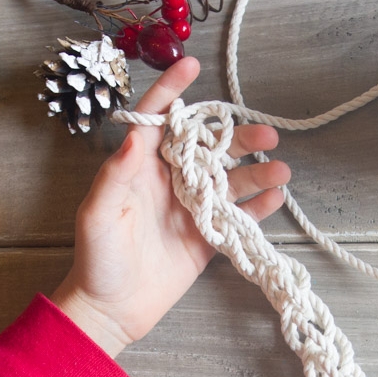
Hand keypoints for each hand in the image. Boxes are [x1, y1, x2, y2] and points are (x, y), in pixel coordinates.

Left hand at [51, 57, 290, 356]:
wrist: (111, 310)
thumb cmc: (97, 260)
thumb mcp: (98, 215)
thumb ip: (115, 175)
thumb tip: (135, 136)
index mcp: (140, 169)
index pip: (158, 121)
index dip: (173, 92)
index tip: (192, 66)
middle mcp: (168, 182)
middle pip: (207, 148)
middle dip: (236, 137)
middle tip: (265, 132)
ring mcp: (190, 209)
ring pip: (229, 180)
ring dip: (256, 172)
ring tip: (280, 168)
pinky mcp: (205, 238)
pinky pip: (237, 216)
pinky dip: (257, 207)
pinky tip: (276, 197)